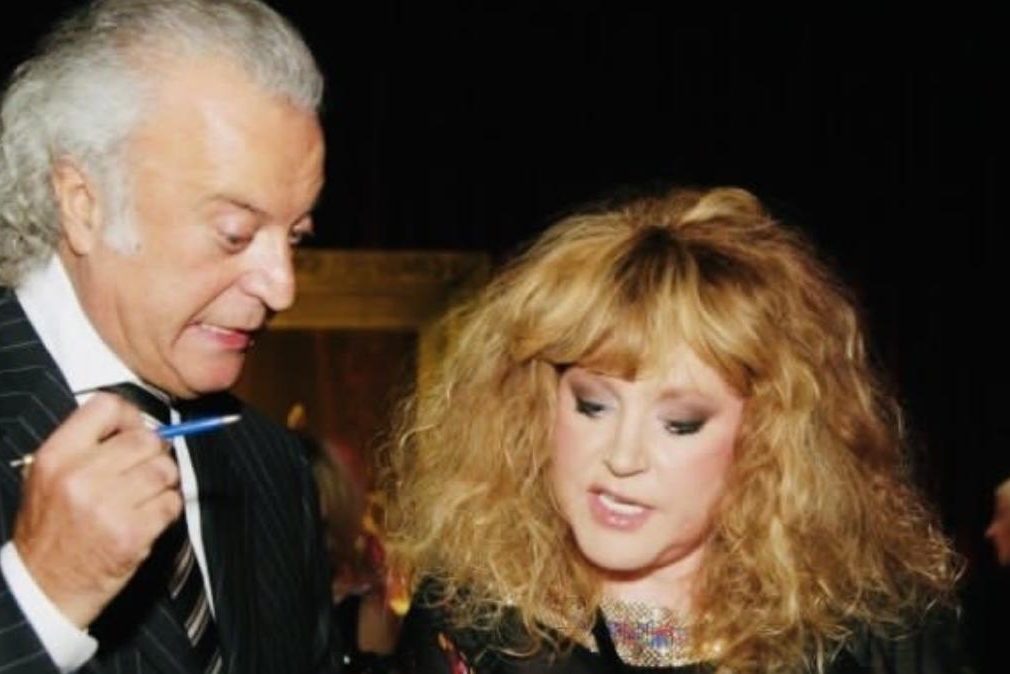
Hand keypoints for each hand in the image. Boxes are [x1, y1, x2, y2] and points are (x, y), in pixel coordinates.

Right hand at [12, 392, 181, 627]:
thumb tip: (136, 425)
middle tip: (147, 468)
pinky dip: (167, 508)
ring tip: (145, 497)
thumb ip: (84, 447)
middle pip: (146, 439)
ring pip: (165, 470)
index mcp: (57, 457)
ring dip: (164, 482)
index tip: (134, 432)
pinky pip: (172, 502)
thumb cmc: (51, 531)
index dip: (130, 416)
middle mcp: (81, 477)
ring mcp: (108, 506)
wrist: (43, 588)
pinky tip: (148, 518)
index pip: (106, 406)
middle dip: (154, 453)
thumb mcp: (48, 478)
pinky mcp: (132, 533)